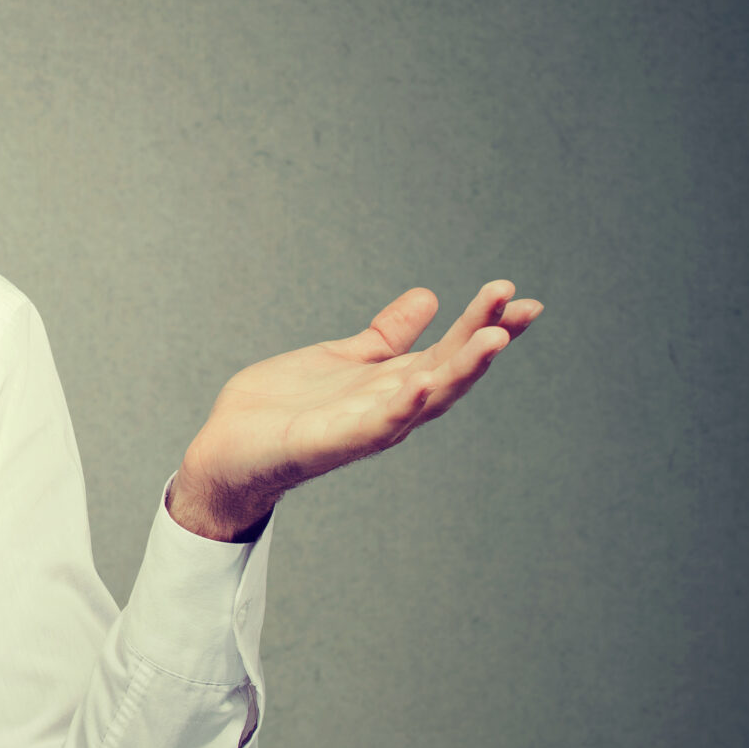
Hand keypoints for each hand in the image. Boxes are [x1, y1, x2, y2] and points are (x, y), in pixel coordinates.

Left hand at [167, 280, 543, 540]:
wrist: (227, 450)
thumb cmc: (283, 409)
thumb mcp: (342, 357)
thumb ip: (385, 335)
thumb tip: (429, 298)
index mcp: (392, 384)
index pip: (449, 350)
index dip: (485, 325)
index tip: (519, 298)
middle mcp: (389, 407)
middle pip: (449, 370)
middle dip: (486, 338)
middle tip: (521, 306)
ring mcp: (364, 426)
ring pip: (425, 398)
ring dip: (460, 370)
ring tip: (493, 339)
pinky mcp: (332, 441)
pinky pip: (375, 425)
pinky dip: (401, 406)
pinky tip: (422, 383)